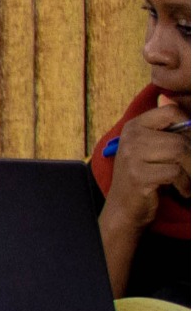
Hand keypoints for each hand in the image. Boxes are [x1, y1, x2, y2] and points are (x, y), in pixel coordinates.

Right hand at [105, 101, 186, 230]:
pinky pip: (175, 172)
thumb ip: (166, 128)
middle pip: (180, 138)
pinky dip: (183, 184)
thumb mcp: (153, 148)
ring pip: (180, 152)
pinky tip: (179, 189)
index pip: (170, 111)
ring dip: (189, 171)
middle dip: (191, 157)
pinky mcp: (138, 175)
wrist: (125, 207)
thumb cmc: (145, 175)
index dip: (187, 125)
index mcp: (134, 126)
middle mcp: (131, 137)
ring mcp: (132, 156)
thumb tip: (173, 103)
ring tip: (184, 180)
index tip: (187, 142)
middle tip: (188, 169)